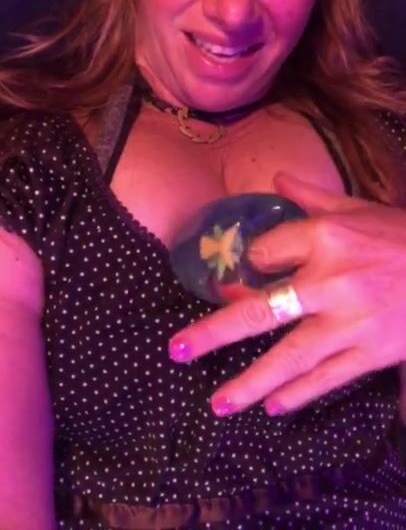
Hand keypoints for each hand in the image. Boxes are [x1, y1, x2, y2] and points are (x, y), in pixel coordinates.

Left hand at [169, 172, 405, 415]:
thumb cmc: (402, 235)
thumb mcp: (358, 207)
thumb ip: (313, 195)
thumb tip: (276, 177)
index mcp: (325, 237)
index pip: (264, 253)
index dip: (250, 264)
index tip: (246, 273)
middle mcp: (330, 281)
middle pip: (262, 311)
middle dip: (216, 332)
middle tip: (178, 350)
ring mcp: (351, 322)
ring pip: (291, 356)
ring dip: (250, 381)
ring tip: (217, 404)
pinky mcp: (373, 352)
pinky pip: (329, 376)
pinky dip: (300, 393)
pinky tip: (272, 406)